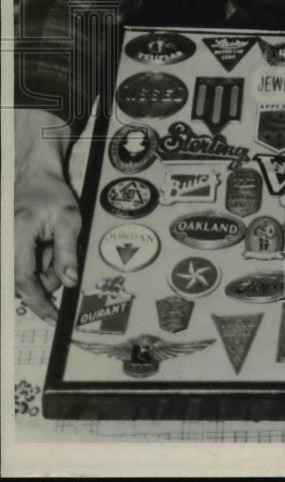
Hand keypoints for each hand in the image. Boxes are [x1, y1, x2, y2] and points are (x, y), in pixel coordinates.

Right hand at [14, 109, 80, 323]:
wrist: (33, 177)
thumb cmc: (51, 194)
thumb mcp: (68, 219)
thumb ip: (67, 252)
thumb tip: (69, 282)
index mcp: (18, 235)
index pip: (24, 279)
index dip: (39, 301)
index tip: (53, 316)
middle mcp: (5, 244)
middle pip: (23, 280)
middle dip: (46, 280)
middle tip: (62, 263)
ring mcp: (4, 245)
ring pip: (22, 275)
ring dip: (42, 270)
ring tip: (53, 245)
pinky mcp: (7, 247)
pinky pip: (21, 265)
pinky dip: (37, 262)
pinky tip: (45, 246)